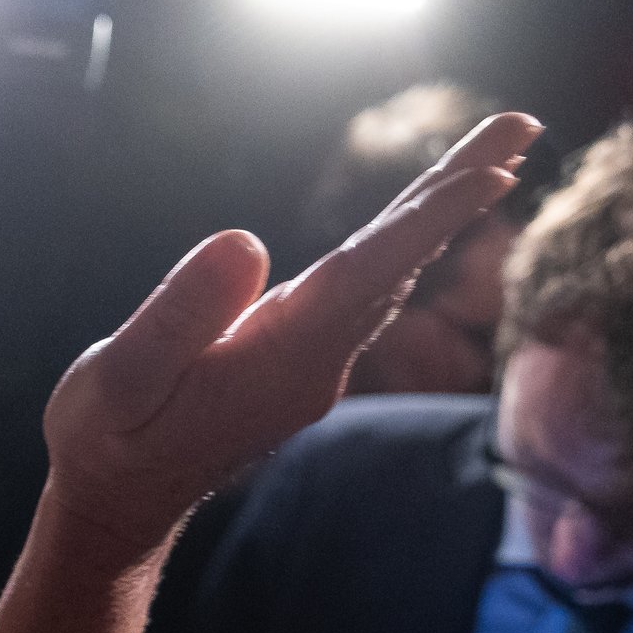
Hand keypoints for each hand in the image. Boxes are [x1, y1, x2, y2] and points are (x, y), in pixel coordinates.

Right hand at [40, 114, 538, 561]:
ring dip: (437, 212)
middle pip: (398, 263)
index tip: (493, 173)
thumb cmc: (108, 441)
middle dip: (457, 192)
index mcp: (280, 360)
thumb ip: (181, 313)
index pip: (366, 274)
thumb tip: (243, 240)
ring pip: (386, 274)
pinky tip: (421, 220)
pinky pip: (362, 289)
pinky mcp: (298, 362)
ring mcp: (313, 365)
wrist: (118, 507)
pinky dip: (401, 243)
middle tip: (524, 125)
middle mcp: (316, 362)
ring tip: (492, 155)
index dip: (429, 220)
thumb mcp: (122, 378)